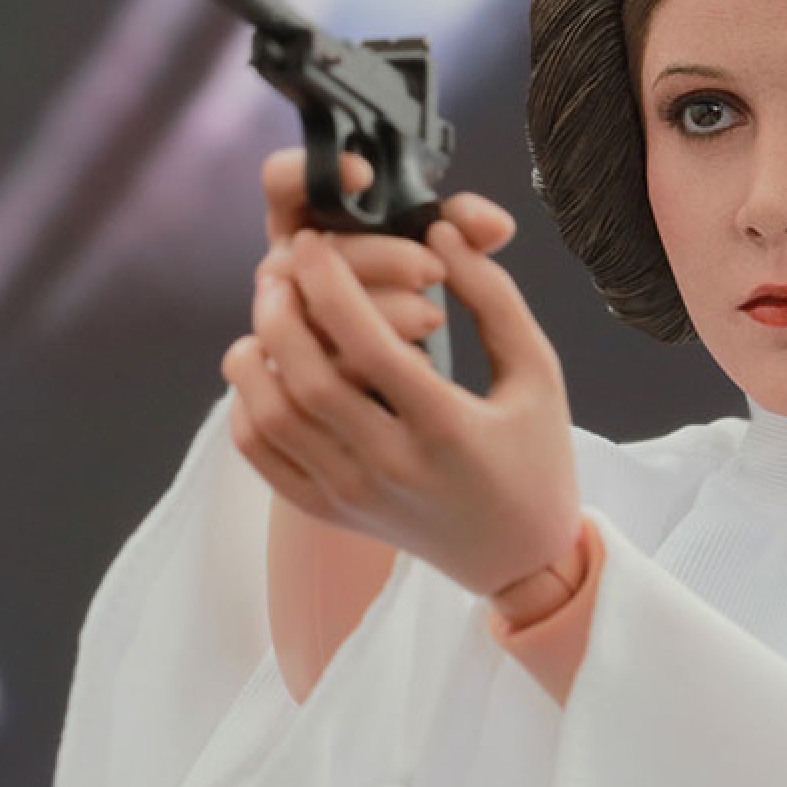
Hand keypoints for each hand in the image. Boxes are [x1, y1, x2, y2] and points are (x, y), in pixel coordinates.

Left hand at [222, 149, 581, 597]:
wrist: (519, 557)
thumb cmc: (536, 455)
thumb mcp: (538, 371)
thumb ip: (492, 296)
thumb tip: (440, 229)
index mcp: (447, 428)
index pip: (368, 344)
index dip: (332, 283)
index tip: (315, 241)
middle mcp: (390, 467)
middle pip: (306, 380)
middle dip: (280, 311)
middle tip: (280, 268)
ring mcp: (352, 497)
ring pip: (271, 418)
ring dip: (255, 356)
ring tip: (268, 312)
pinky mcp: (329, 514)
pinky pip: (263, 457)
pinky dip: (248, 406)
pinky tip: (266, 370)